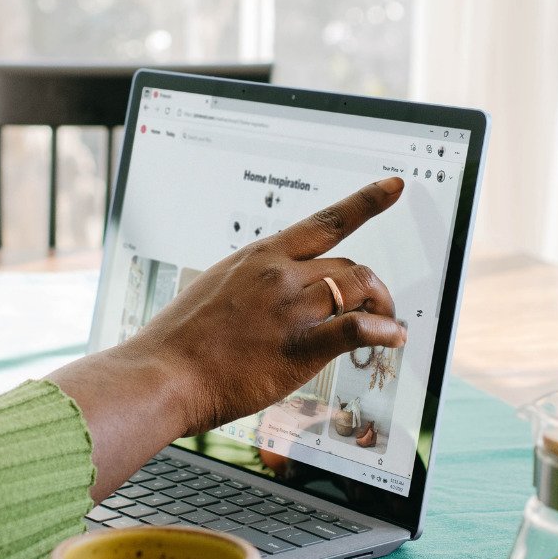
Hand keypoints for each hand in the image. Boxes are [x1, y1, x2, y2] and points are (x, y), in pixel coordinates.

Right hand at [50, 176, 407, 496]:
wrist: (164, 372)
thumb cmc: (180, 340)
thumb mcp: (216, 289)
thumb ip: (252, 285)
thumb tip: (272, 297)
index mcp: (260, 255)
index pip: (325, 221)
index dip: (366, 202)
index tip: (394, 186)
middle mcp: (281, 273)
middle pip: (349, 265)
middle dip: (371, 286)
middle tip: (377, 307)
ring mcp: (292, 307)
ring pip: (360, 288)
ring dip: (382, 306)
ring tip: (387, 323)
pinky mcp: (301, 345)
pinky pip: (358, 328)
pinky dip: (384, 331)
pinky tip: (392, 338)